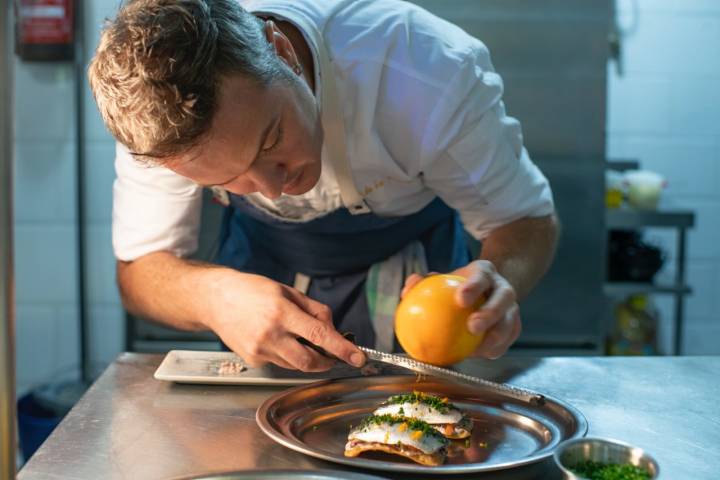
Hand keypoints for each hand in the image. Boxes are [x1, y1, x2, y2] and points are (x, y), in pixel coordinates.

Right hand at [206, 270, 365, 371]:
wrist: (216, 299)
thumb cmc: (253, 291)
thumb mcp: (288, 291)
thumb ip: (314, 310)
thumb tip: (333, 330)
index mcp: (282, 312)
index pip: (320, 336)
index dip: (342, 350)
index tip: (358, 358)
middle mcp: (271, 334)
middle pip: (309, 361)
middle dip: (326, 362)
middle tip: (332, 355)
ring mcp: (259, 350)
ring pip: (295, 364)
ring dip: (305, 356)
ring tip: (296, 336)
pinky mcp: (252, 359)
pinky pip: (279, 362)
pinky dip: (286, 354)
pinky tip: (275, 338)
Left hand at [402, 260, 520, 358]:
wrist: (484, 291)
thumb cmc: (456, 287)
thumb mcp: (442, 280)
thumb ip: (423, 284)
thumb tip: (405, 292)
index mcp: (485, 273)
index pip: (482, 276)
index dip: (474, 287)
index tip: (460, 299)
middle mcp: (503, 287)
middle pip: (504, 298)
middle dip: (490, 313)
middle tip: (472, 327)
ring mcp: (512, 307)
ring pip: (510, 322)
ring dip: (496, 337)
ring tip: (476, 350)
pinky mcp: (514, 325)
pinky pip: (508, 340)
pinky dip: (494, 349)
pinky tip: (477, 356)